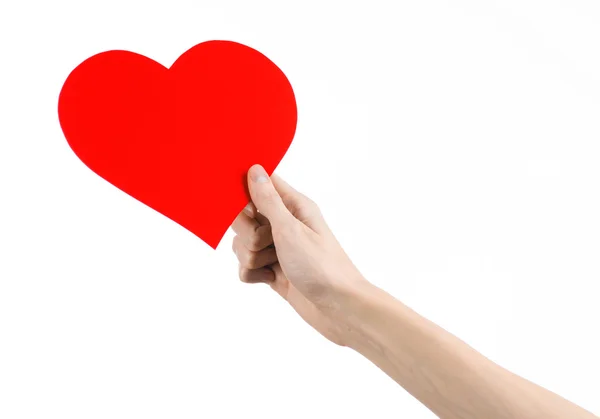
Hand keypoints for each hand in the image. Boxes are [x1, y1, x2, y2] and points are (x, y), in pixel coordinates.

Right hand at [231, 164, 366, 345]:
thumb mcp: (291, 229)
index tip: (250, 211)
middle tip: (268, 244)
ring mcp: (277, 248)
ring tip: (274, 265)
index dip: (247, 194)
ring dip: (251, 257)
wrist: (338, 309)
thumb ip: (268, 200)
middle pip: (244, 218)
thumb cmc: (322, 266)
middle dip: (248, 234)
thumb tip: (255, 169)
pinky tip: (271, 279)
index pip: (261, 184)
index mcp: (293, 206)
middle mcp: (284, 224)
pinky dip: (253, 274)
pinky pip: (246, 267)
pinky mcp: (272, 270)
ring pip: (242, 244)